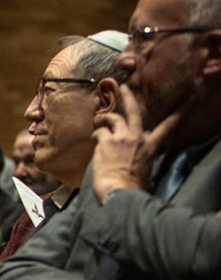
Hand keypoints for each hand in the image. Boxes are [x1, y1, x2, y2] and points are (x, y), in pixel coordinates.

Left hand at [90, 84, 184, 200]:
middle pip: (134, 111)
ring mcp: (121, 138)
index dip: (178, 114)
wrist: (120, 191)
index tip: (186, 102)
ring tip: (99, 120)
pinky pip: (99, 132)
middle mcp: (137, 138)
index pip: (168, 126)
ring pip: (113, 118)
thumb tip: (139, 161)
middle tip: (124, 87)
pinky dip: (96, 134)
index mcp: (151, 146)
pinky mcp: (106, 141)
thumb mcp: (147, 169)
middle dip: (129, 97)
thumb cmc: (133, 186)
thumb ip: (143, 158)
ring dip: (105, 118)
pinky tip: (94, 139)